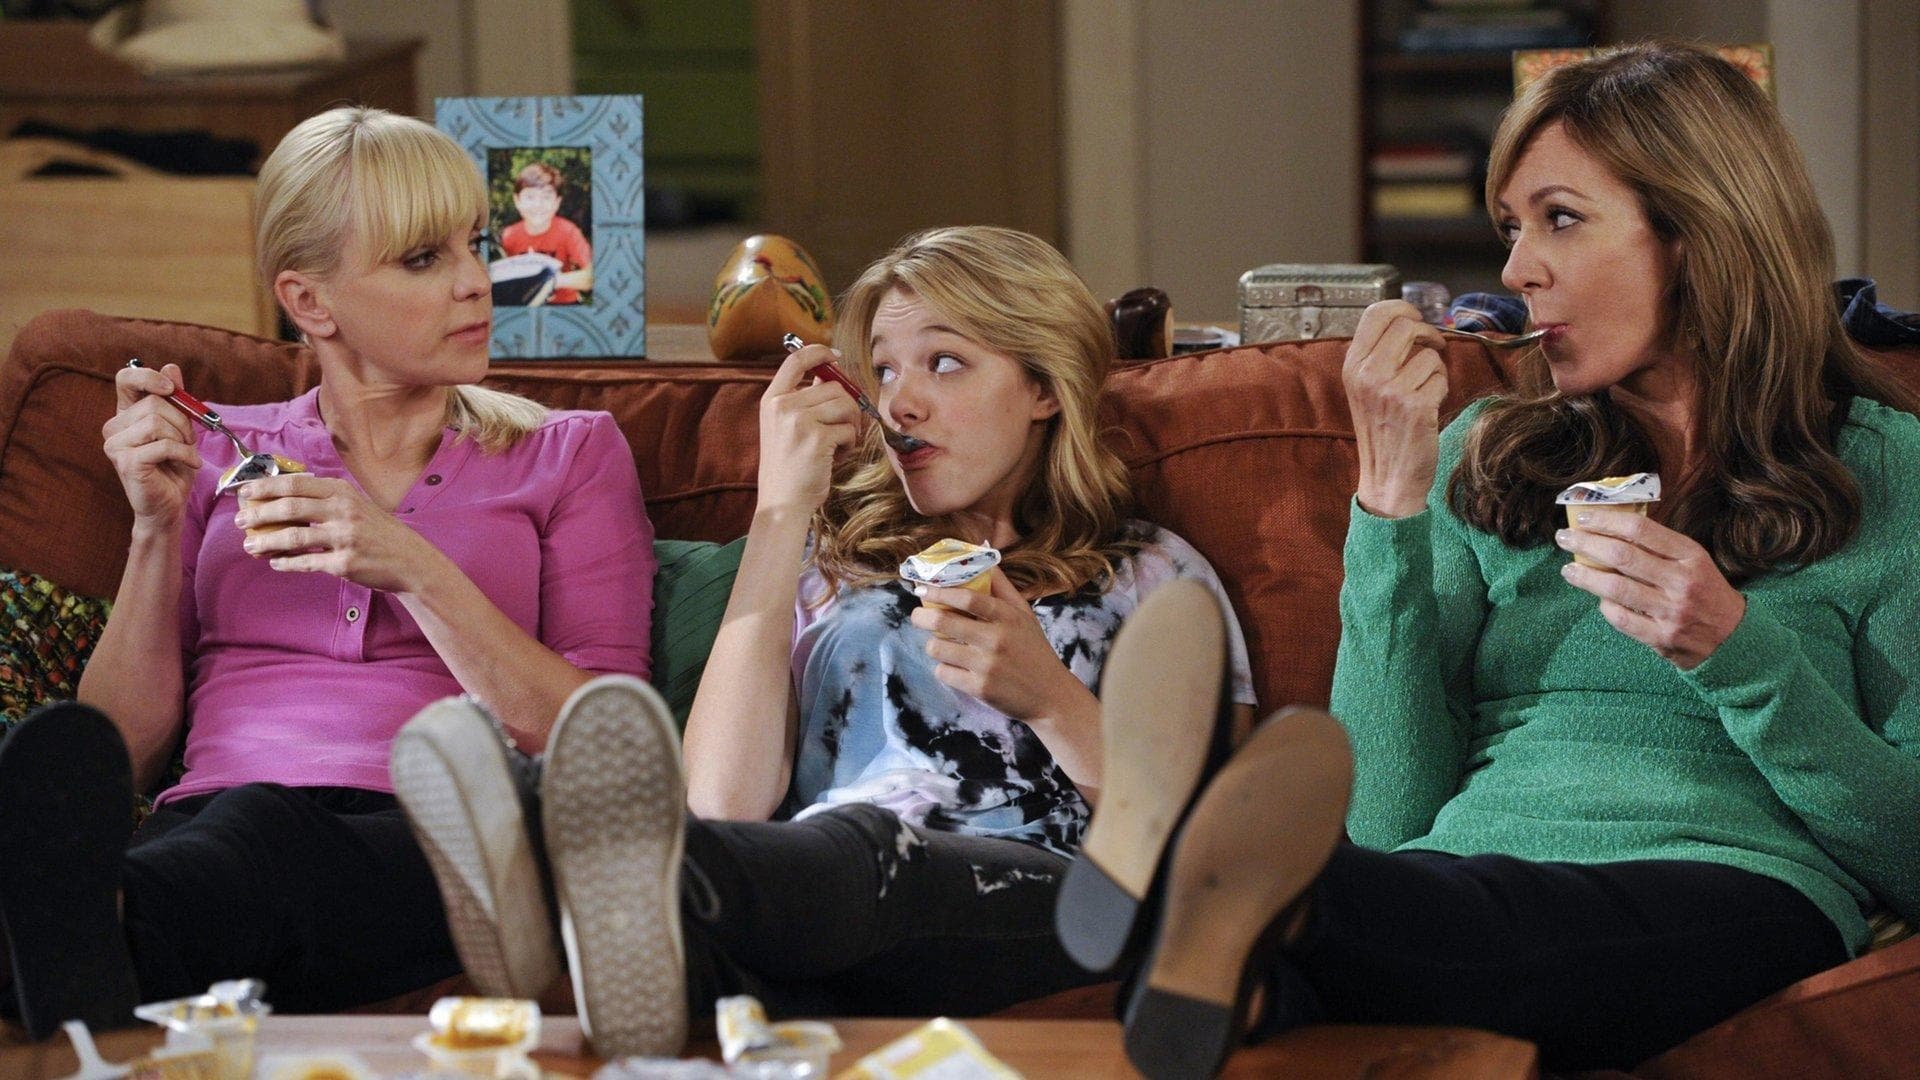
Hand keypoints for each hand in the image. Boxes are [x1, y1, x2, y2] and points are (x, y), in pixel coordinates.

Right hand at [103, 362, 202, 527]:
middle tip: (189, 439)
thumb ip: (176, 400)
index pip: (125, 378)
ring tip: (186, 453)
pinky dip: (186, 453)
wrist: (169, 506)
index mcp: (125, 414)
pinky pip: (164, 445)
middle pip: (154, 403)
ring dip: (183, 438)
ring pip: (158, 422)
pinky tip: (190, 463)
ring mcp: (115, 445)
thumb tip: (171, 366)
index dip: (149, 376)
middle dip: (182, 420)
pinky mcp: (126, 462)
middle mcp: (113, 427)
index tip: (172, 389)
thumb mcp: (180, 429)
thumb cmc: (174, 468)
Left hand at [236, 473, 444, 592]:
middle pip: (289, 507)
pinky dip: (285, 563)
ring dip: (265, 541)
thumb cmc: (378, 532)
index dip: (266, 486)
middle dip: (258, 513)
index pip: (296, 484)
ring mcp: (344, 538)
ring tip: (249, 546)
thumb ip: (325, 500)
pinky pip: (305, 562)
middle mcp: (343, 511)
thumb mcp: (357, 505)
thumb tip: (283, 500)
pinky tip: (275, 562)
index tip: (245, 491)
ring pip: (292, 536)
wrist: (409, 560)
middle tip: (239, 520)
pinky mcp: (344, 564)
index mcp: (343, 492)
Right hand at [756, 343, 861, 512]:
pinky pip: (850, 430)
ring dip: (851, 426)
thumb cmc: (789, 467)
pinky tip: (835, 458)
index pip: (796, 360)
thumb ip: (804, 400)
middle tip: (844, 429)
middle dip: (848, 407)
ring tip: (838, 445)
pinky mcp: (817, 438)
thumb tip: (832, 373)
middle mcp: (782, 406)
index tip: (836, 356)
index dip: (819, 352)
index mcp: (772, 399)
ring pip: (846, 405)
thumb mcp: (786, 427)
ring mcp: (798, 421)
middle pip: (834, 386)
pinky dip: (850, 445)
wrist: (782, 503)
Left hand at [909, 569, 1090, 721]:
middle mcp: (996, 639)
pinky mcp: (979, 688)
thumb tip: (982, 549)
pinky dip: (943, 668)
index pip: (968, 598)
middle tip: (918, 616)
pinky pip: (943, 673)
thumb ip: (1001, 585)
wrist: (1050, 695)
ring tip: (942, 644)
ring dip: (933, 645)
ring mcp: (986, 665)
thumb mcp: (1024, 614)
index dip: (940, 590)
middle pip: (943, 621)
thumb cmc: (1033, 650)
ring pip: (937, 648)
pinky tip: (955, 667)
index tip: (922, 588)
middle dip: (921, 616)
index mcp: (1007, 617)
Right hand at [1343, 300, 1449, 517]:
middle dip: (1427, 334)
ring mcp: (1390, 391)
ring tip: (1425, 388)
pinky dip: (1442, 389)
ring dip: (1436, 368)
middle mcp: (1367, 375)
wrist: (1389, 476)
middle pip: (1407, 325)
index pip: (1376, 313)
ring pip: (1430, 353)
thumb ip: (1379, 353)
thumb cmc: (1383, 429)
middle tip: (1431, 348)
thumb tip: (1409, 319)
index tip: (1415, 318)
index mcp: (1352, 366)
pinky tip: (1429, 405)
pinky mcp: (1416, 406)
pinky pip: (1442, 377)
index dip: (1403, 307)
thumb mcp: (1366, 387)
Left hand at [1556, 512, 1745, 668]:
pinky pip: (1621, 619)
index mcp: (1690, 556)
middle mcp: (1681, 582)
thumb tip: (1611, 528)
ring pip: (1615, 588)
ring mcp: (1671, 611)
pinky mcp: (1662, 638)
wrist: (1734, 638)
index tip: (1584, 518)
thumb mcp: (1693, 562)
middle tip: (1564, 538)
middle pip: (1622, 556)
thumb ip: (1659, 547)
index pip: (1641, 530)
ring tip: (1568, 570)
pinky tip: (1598, 599)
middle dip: (1586, 544)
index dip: (1607, 521)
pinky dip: (1605, 606)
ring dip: (1585, 577)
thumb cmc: (1705, 592)